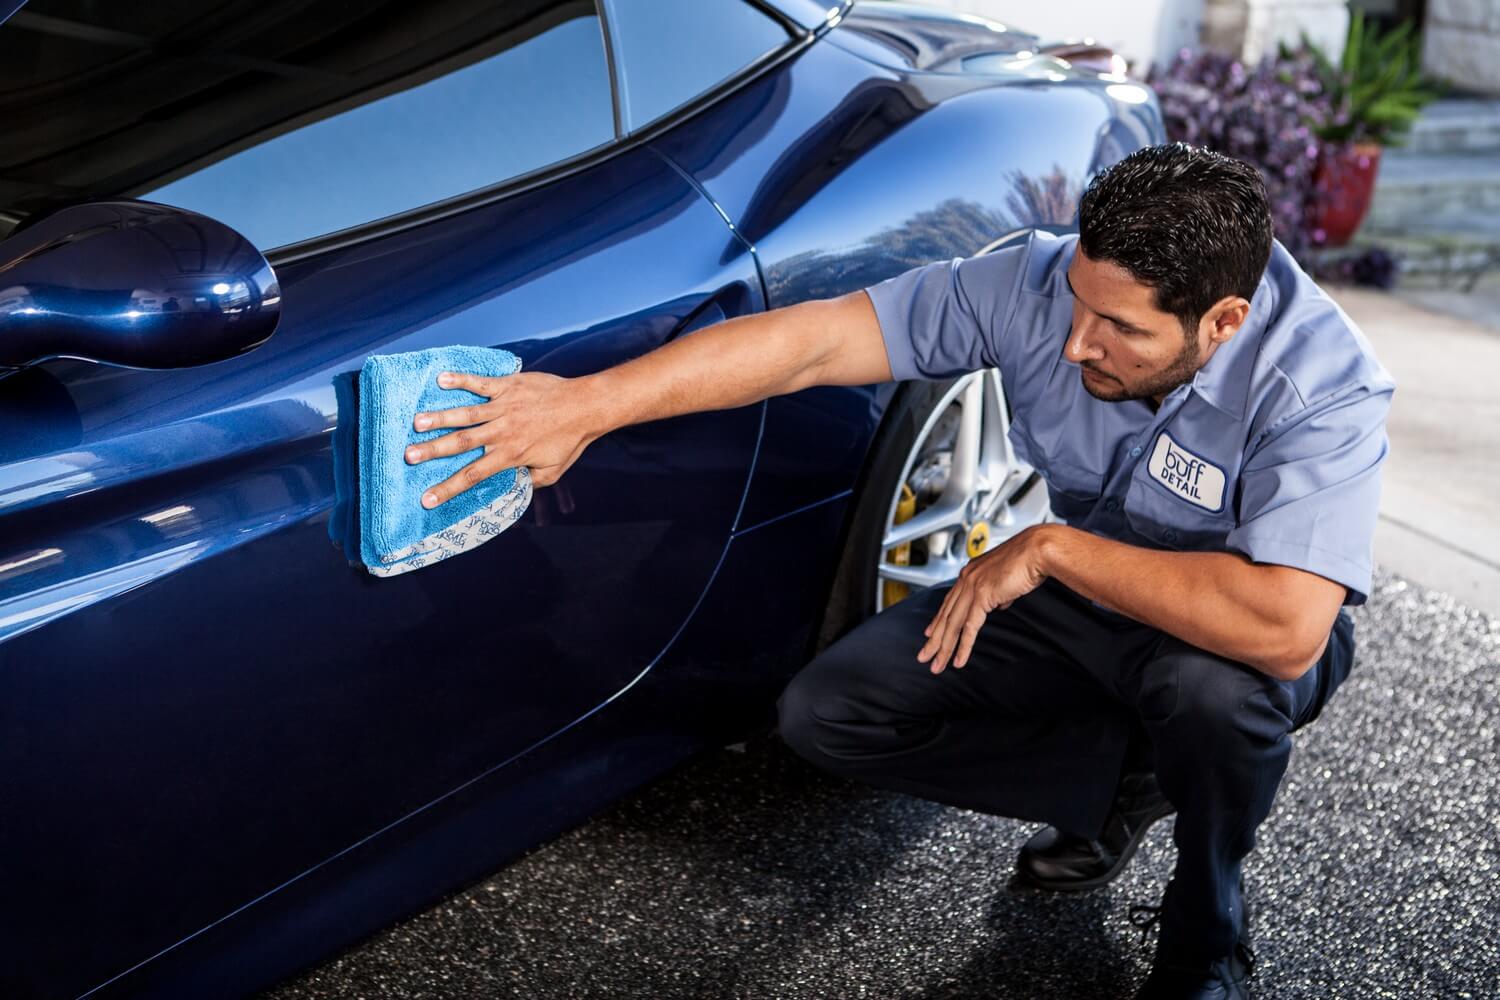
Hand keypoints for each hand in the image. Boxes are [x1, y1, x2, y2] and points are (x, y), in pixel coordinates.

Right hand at [404, 370, 597, 506]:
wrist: (586, 406)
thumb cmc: (569, 441)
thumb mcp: (552, 471)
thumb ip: (529, 481)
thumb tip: (511, 488)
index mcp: (511, 455)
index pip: (474, 475)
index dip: (449, 488)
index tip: (427, 499)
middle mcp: (503, 432)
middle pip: (462, 443)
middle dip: (433, 451)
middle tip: (408, 456)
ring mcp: (504, 407)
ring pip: (466, 413)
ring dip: (440, 417)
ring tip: (416, 422)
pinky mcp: (508, 386)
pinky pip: (481, 383)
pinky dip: (461, 380)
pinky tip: (441, 378)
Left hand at [916, 525, 1051, 673]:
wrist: (1038, 549)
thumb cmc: (1029, 560)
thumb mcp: (1007, 579)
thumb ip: (999, 594)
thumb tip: (998, 604)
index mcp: (970, 572)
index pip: (948, 602)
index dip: (937, 620)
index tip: (929, 633)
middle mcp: (967, 578)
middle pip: (945, 616)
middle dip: (934, 640)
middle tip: (924, 656)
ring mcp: (972, 587)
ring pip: (952, 625)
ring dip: (943, 649)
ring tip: (937, 665)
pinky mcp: (983, 596)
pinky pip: (969, 628)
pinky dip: (963, 647)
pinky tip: (958, 660)